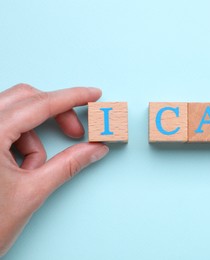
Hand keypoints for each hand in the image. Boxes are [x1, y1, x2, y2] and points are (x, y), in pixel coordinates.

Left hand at [0, 84, 108, 255]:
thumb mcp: (31, 192)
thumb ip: (67, 166)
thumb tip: (94, 149)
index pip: (39, 105)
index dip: (72, 97)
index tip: (92, 95)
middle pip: (25, 99)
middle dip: (55, 112)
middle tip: (76, 131)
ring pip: (14, 113)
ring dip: (34, 136)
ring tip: (35, 168)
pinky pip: (4, 128)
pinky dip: (20, 144)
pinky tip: (20, 169)